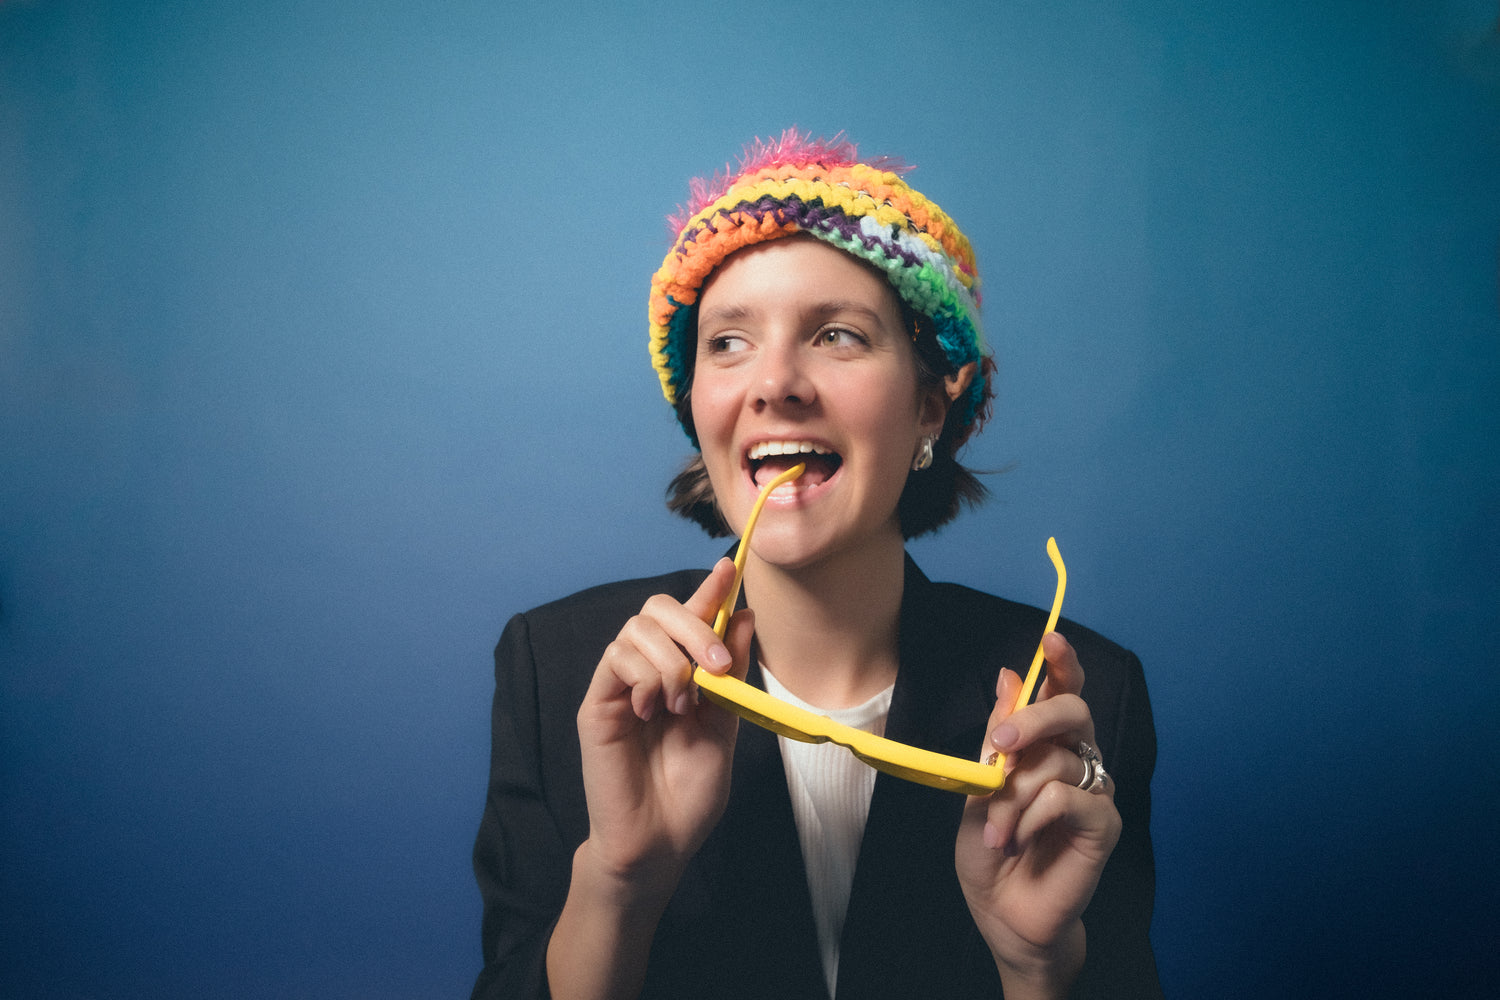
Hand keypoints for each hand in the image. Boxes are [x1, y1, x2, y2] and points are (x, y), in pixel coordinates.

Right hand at [575, 558, 754, 901]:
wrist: (660, 841)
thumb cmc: (690, 793)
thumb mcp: (724, 725)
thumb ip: (729, 672)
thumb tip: (743, 615)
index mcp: (683, 674)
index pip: (692, 617)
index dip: (710, 590)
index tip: (730, 568)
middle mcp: (649, 672)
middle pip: (657, 609)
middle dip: (692, 624)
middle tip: (714, 667)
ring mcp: (620, 686)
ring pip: (636, 630)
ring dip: (670, 658)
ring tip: (681, 704)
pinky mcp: (597, 704)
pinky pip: (615, 659)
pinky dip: (643, 674)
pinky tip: (654, 707)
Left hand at [954, 632, 1121, 995]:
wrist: (1002, 913)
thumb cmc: (991, 851)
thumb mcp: (979, 788)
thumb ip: (998, 737)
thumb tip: (1009, 675)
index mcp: (1047, 746)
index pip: (1064, 693)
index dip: (1063, 664)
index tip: (1051, 639)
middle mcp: (1077, 761)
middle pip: (1073, 712)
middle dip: (1032, 720)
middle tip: (998, 748)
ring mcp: (1095, 792)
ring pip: (1059, 762)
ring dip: (1014, 796)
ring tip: (997, 832)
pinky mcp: (1104, 826)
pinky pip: (1069, 800)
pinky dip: (1034, 818)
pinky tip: (1020, 840)